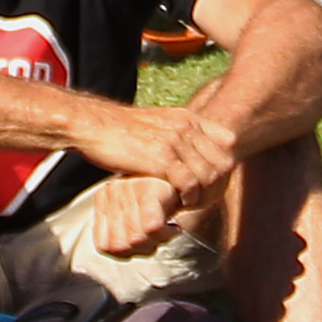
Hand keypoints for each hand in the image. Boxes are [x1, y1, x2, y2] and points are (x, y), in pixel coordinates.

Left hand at [79, 167, 179, 254]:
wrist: (189, 177)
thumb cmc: (162, 199)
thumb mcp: (136, 215)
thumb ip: (123, 233)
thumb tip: (122, 252)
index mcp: (104, 198)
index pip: (105, 245)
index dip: (127, 252)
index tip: (144, 242)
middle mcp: (113, 190)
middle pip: (120, 246)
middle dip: (143, 249)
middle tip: (158, 237)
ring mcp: (130, 187)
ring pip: (136, 240)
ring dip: (156, 242)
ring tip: (166, 230)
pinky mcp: (151, 189)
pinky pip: (152, 228)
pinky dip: (165, 234)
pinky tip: (173, 227)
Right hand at [95, 93, 242, 214]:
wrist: (93, 126)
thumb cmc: (122, 130)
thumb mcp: (158, 123)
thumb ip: (179, 133)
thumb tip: (195, 150)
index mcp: (188, 117)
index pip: (228, 140)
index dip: (224, 163)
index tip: (213, 179)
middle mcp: (186, 127)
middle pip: (223, 162)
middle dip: (217, 185)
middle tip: (203, 198)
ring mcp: (175, 142)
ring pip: (209, 176)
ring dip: (203, 195)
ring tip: (190, 204)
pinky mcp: (162, 159)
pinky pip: (190, 184)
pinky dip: (188, 199)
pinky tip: (178, 204)